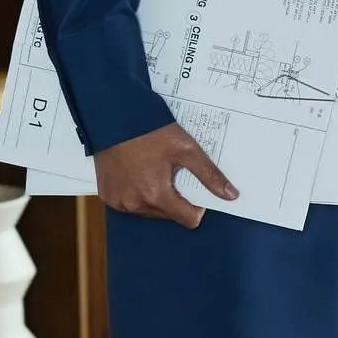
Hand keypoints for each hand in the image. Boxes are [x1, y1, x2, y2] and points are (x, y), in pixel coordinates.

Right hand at [94, 119, 237, 227]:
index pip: (188, 220)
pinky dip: (135, 194)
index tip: (194, 190)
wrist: (114, 116)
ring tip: (152, 171)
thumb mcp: (186, 149)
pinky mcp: (107, 195)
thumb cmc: (151, 130)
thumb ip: (209, 175)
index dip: (197, 207)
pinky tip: (136, 173)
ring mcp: (119, 202)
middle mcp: (136, 204)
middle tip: (170, 173)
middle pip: (168, 215)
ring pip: (148, 212)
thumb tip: (231, 195)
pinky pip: (128, 204)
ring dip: (154, 198)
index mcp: (157, 195)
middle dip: (174, 199)